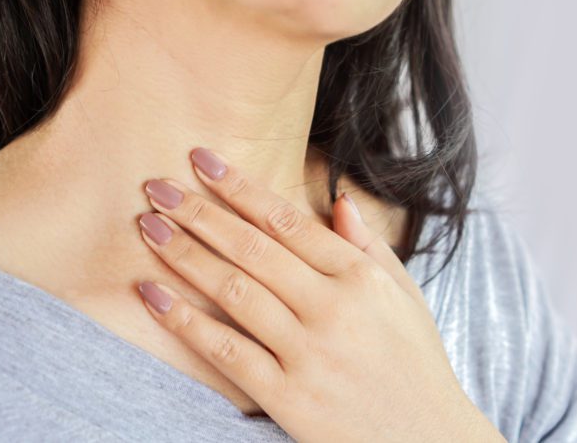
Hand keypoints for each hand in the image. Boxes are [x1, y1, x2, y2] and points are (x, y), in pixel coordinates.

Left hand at [135, 147, 504, 441]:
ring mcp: (309, 354)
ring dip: (185, 256)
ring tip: (149, 228)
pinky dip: (186, 322)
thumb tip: (339, 200)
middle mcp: (334, 309)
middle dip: (200, 212)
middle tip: (158, 187)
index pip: (288, 221)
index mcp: (361, 278)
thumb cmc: (415, 363)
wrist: (428, 440)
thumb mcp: (406, 296)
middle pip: (253, 249)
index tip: (203, 162)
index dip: (240, 187)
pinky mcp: (289, 398)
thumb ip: (369, 246)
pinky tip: (154, 296)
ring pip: (234, 292)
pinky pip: (227, 352)